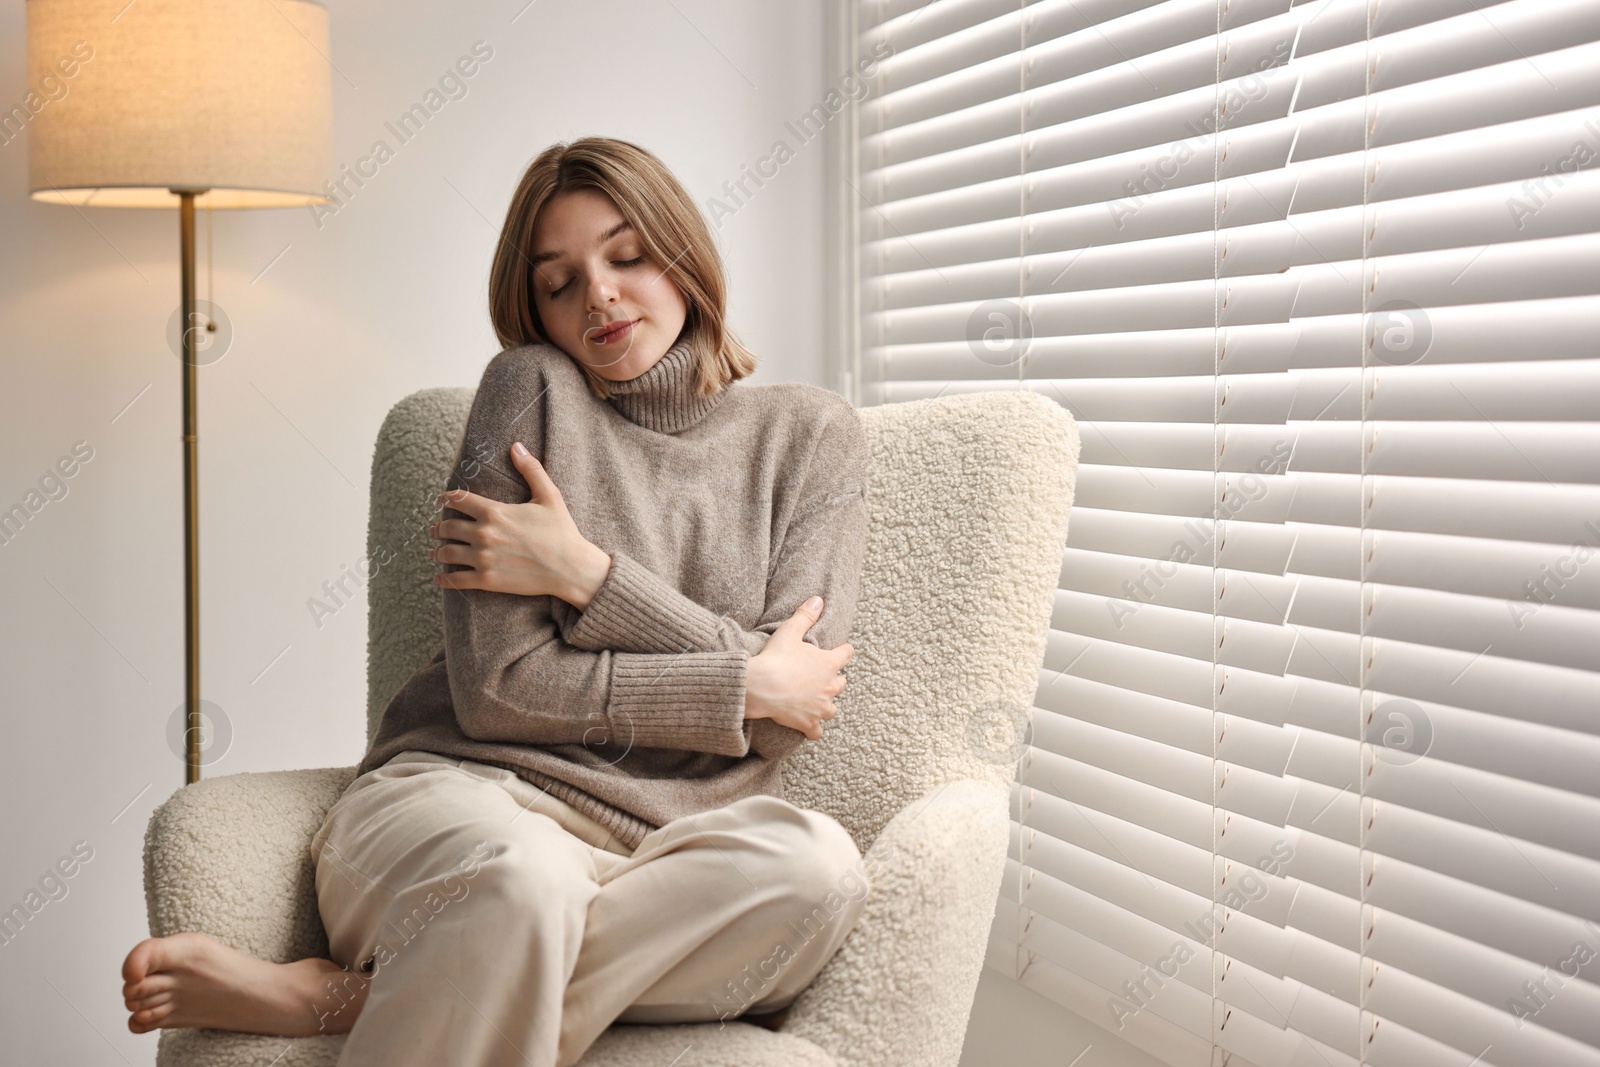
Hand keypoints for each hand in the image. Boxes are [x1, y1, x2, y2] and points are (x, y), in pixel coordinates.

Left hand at [430, 442, 609, 603]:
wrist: (570, 568)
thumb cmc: (561, 531)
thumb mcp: (549, 495)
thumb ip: (531, 469)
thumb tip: (516, 446)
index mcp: (495, 511)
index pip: (459, 500)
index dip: (446, 499)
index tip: (440, 500)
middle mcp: (484, 533)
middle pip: (448, 527)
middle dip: (437, 528)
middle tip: (433, 529)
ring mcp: (483, 558)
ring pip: (448, 553)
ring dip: (436, 552)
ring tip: (433, 552)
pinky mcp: (487, 579)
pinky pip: (457, 579)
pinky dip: (444, 579)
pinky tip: (438, 578)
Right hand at [744, 597, 853, 740]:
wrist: (762, 687)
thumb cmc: (777, 658)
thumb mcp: (790, 630)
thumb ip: (806, 615)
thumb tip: (818, 599)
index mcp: (829, 663)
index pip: (846, 654)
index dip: (843, 651)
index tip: (842, 650)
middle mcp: (830, 687)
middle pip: (841, 684)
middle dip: (834, 680)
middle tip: (822, 677)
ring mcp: (821, 707)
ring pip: (832, 709)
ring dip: (826, 705)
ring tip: (816, 702)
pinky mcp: (808, 724)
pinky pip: (817, 732)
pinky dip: (814, 730)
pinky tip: (809, 728)